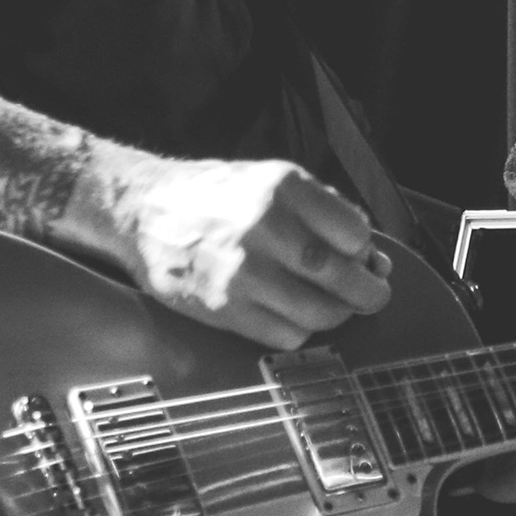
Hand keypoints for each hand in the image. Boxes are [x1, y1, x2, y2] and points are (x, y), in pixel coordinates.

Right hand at [114, 156, 392, 347]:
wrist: (143, 211)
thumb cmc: (214, 196)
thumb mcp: (272, 179)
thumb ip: (323, 211)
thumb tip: (371, 256)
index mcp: (282, 187)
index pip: (355, 234)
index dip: (366, 251)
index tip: (362, 256)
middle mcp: (264, 228)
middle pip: (342, 277)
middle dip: (368, 293)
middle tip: (372, 295)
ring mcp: (242, 272)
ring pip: (319, 314)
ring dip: (337, 315)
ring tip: (334, 306)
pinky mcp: (224, 309)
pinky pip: (286, 336)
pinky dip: (300, 330)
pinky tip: (293, 314)